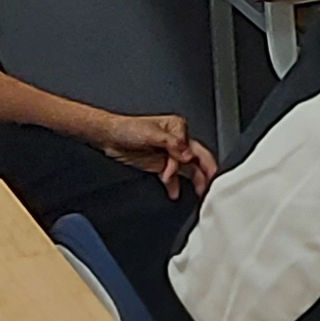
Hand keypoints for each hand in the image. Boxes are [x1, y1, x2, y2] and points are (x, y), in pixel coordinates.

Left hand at [89, 107, 215, 195]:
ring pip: (188, 168)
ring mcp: (169, 154)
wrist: (109, 137)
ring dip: (194, 180)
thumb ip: (171, 143)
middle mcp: (177, 141)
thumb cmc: (127, 129)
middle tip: (210, 183)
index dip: (189, 158)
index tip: (183, 163)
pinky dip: (175, 185)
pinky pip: (173, 177)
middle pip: (197, 157)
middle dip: (205, 171)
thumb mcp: (150, 133)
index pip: (193, 146)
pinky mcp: (161, 164)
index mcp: (177, 127)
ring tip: (199, 192)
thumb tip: (187, 154)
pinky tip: (175, 193)